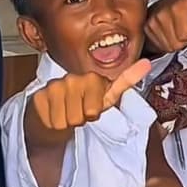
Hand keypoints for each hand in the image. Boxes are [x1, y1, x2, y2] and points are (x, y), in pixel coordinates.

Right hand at [29, 59, 153, 135]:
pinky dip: (54, 123)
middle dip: (81, 118)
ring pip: (67, 121)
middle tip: (78, 111)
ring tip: (67, 112)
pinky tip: (55, 113)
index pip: (94, 109)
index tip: (91, 106)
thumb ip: (127, 79)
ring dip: (68, 121)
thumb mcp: (106, 95)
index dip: (93, 113)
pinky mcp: (39, 96)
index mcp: (91, 78)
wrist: (55, 109)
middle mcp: (72, 79)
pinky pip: (53, 122)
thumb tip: (148, 63)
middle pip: (82, 116)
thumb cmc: (83, 102)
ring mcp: (54, 86)